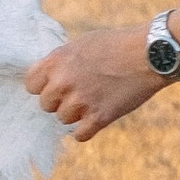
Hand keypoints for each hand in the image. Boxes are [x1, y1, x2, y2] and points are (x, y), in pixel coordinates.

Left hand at [26, 24, 167, 142]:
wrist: (149, 54)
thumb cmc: (116, 44)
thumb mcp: (81, 44)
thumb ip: (61, 62)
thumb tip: (47, 79)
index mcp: (56, 61)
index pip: (30, 84)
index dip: (42, 86)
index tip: (54, 85)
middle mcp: (63, 82)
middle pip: (46, 104)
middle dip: (60, 100)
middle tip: (79, 92)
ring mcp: (80, 102)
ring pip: (63, 119)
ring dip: (76, 114)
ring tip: (94, 99)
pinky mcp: (99, 118)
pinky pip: (79, 135)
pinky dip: (86, 129)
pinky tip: (95, 118)